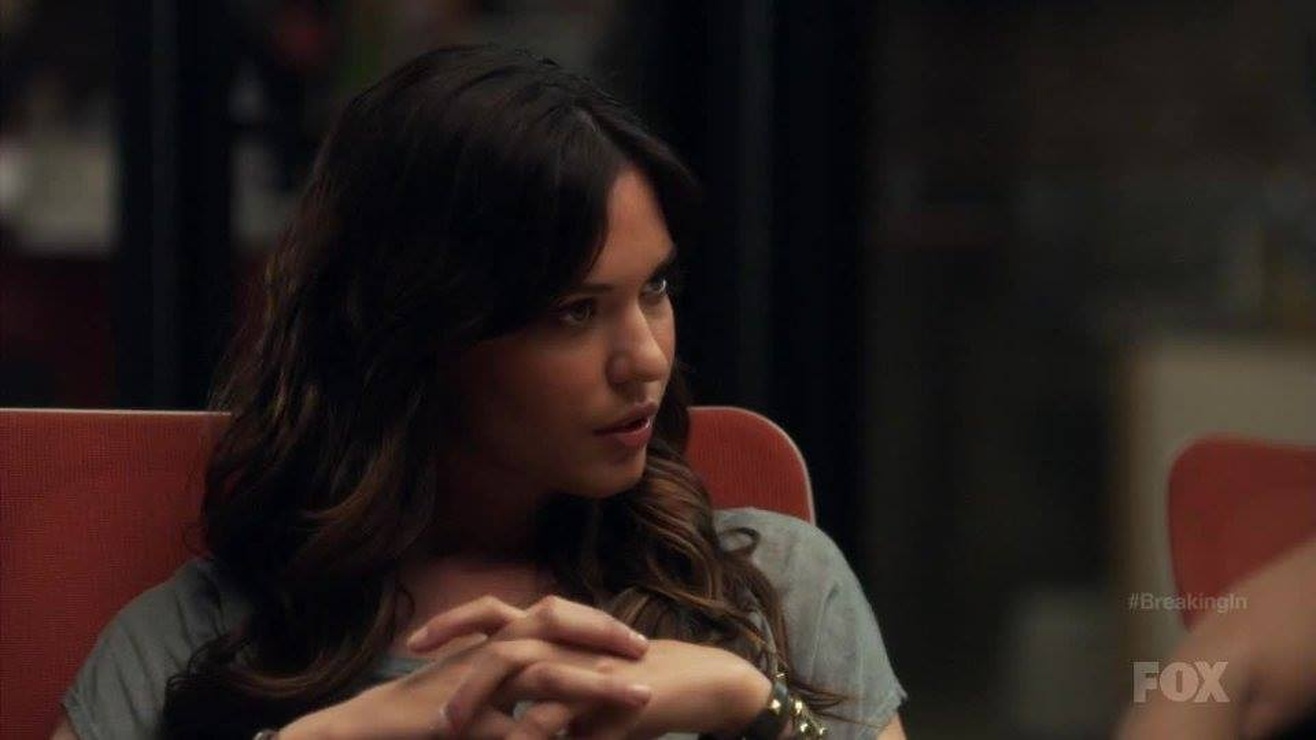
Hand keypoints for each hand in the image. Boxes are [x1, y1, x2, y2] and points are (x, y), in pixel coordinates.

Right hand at [281, 595, 652, 738]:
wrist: (365, 727)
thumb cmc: (422, 715)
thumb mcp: (482, 702)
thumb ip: (518, 698)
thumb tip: (560, 708)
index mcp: (493, 640)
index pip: (551, 616)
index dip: (592, 624)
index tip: (632, 640)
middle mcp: (486, 647)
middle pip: (553, 620)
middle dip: (603, 632)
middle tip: (645, 649)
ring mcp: (475, 675)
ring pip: (546, 667)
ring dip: (597, 682)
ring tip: (640, 694)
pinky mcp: (464, 712)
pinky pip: (517, 716)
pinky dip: (553, 727)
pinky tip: (583, 739)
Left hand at [429, 603, 771, 739]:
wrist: (705, 683)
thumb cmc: (644, 689)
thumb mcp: (587, 693)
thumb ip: (549, 702)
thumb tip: (516, 722)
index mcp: (559, 634)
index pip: (496, 615)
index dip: (454, 622)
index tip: (414, 642)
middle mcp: (569, 640)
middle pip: (501, 634)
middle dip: (454, 654)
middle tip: (415, 674)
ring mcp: (588, 663)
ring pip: (524, 667)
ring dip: (482, 697)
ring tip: (450, 728)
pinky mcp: (609, 692)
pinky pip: (561, 712)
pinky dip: (530, 733)